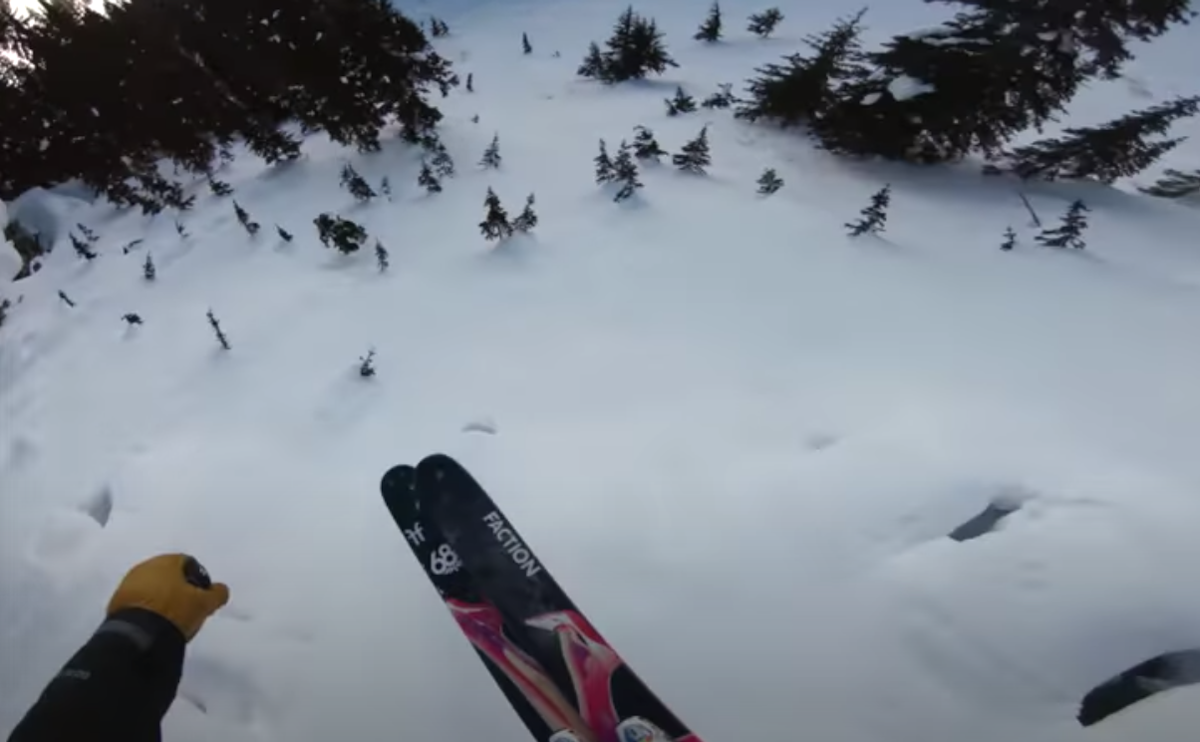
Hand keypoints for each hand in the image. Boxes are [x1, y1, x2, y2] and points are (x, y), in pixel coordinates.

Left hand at [107, 554, 229, 640]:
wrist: (137, 635)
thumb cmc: (175, 611)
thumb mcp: (204, 604)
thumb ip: (216, 594)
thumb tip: (220, 590)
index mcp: (168, 561)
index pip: (189, 564)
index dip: (198, 580)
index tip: (202, 598)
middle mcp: (146, 566)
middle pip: (168, 574)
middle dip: (177, 588)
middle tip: (186, 607)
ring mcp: (128, 583)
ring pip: (151, 587)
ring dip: (160, 597)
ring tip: (168, 618)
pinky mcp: (115, 601)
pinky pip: (137, 600)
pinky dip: (146, 607)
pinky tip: (152, 622)